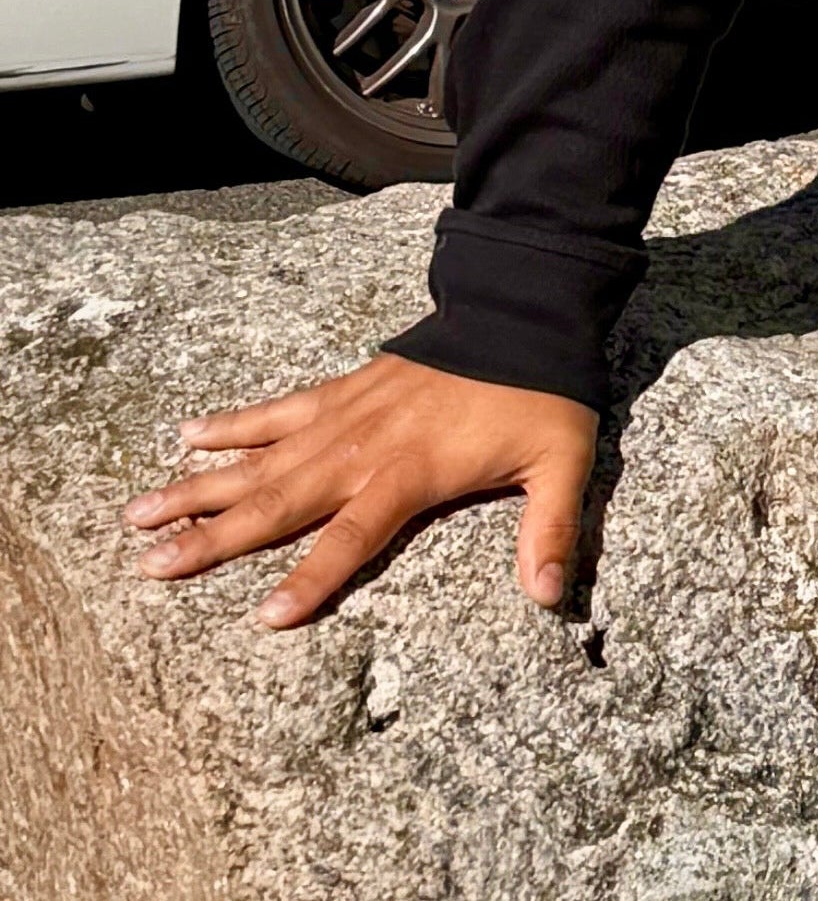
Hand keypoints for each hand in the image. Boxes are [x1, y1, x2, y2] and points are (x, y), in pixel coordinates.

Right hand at [124, 352, 598, 627]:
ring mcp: (344, 417)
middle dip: (213, 539)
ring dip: (198, 486)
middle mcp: (363, 450)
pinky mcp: (341, 389)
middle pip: (278, 503)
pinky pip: (277, 410)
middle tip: (149, 566)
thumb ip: (551, 531)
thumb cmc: (542, 397)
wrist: (522, 314)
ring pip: (258, 460)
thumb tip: (550, 597)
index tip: (265, 618)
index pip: (351, 539)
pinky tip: (185, 434)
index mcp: (411, 476)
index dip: (311, 579)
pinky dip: (232, 422)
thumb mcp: (563, 465)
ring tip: (137, 514)